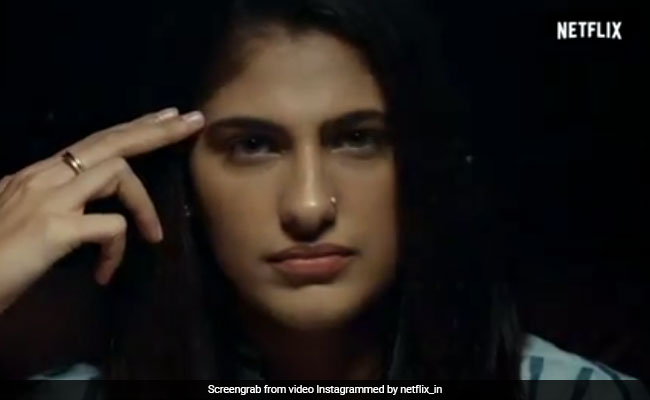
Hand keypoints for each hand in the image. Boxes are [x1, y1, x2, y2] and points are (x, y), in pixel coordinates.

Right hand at [0, 108, 204, 312]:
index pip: (95, 141)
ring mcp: (48, 199)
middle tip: (192, 121)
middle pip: (111, 141)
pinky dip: (117, 250)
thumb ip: (45, 203)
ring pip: (117, 172)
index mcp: (38, 175)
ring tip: (153, 237)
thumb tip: (73, 204)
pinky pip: (112, 227)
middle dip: (156, 130)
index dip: (133, 128)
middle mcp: (43, 177)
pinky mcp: (53, 228)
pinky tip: (105, 273)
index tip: (166, 117)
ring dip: (144, 206)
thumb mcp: (18, 219)